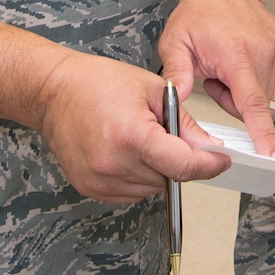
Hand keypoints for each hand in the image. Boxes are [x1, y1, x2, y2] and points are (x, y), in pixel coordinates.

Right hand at [31, 50, 229, 202]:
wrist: (53, 93)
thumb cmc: (99, 83)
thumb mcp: (153, 90)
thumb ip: (184, 122)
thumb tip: (209, 147)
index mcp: (132, 136)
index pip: (184, 166)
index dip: (209, 165)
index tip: (221, 160)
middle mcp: (114, 164)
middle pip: (169, 178)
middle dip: (178, 159)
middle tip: (164, 132)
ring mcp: (100, 181)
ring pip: (151, 188)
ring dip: (157, 169)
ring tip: (139, 138)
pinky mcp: (90, 188)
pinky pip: (130, 191)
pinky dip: (137, 175)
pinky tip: (125, 150)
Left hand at [159, 0, 274, 157]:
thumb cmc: (200, 14)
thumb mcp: (175, 42)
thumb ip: (177, 74)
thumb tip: (177, 100)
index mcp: (237, 56)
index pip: (253, 104)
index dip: (263, 135)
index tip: (272, 157)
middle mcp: (265, 54)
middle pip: (259, 108)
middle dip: (236, 103)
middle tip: (217, 78)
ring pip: (271, 99)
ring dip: (250, 94)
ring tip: (230, 68)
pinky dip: (263, 83)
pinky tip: (245, 64)